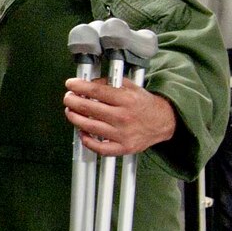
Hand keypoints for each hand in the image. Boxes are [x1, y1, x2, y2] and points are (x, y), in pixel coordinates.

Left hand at [64, 76, 179, 156]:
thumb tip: (88, 82)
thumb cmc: (144, 104)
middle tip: (68, 98)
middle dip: (72, 101)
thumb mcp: (131, 86)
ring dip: (74, 118)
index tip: (70, 84)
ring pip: (89, 127)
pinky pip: (99, 148)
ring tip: (70, 111)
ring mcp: (122, 134)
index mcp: (126, 99)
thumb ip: (110, 83)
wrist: (163, 121)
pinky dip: (87, 141)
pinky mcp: (123, 147)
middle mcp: (123, 116)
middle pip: (89, 108)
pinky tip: (82, 132)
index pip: (96, 91)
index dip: (79, 86)